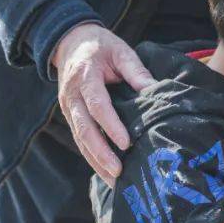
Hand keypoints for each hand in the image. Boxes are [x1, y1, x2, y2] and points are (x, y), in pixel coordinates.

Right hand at [52, 22, 156, 185]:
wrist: (70, 41)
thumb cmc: (100, 46)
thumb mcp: (120, 51)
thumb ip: (136, 71)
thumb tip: (156, 91)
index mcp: (85, 77)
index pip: (97, 105)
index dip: (110, 126)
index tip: (126, 143)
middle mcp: (71, 96)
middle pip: (84, 129)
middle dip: (100, 153)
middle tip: (118, 172)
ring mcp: (68, 107)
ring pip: (79, 139)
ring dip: (95, 161)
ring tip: (113, 180)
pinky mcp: (70, 115)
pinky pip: (79, 139)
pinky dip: (91, 156)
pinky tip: (104, 172)